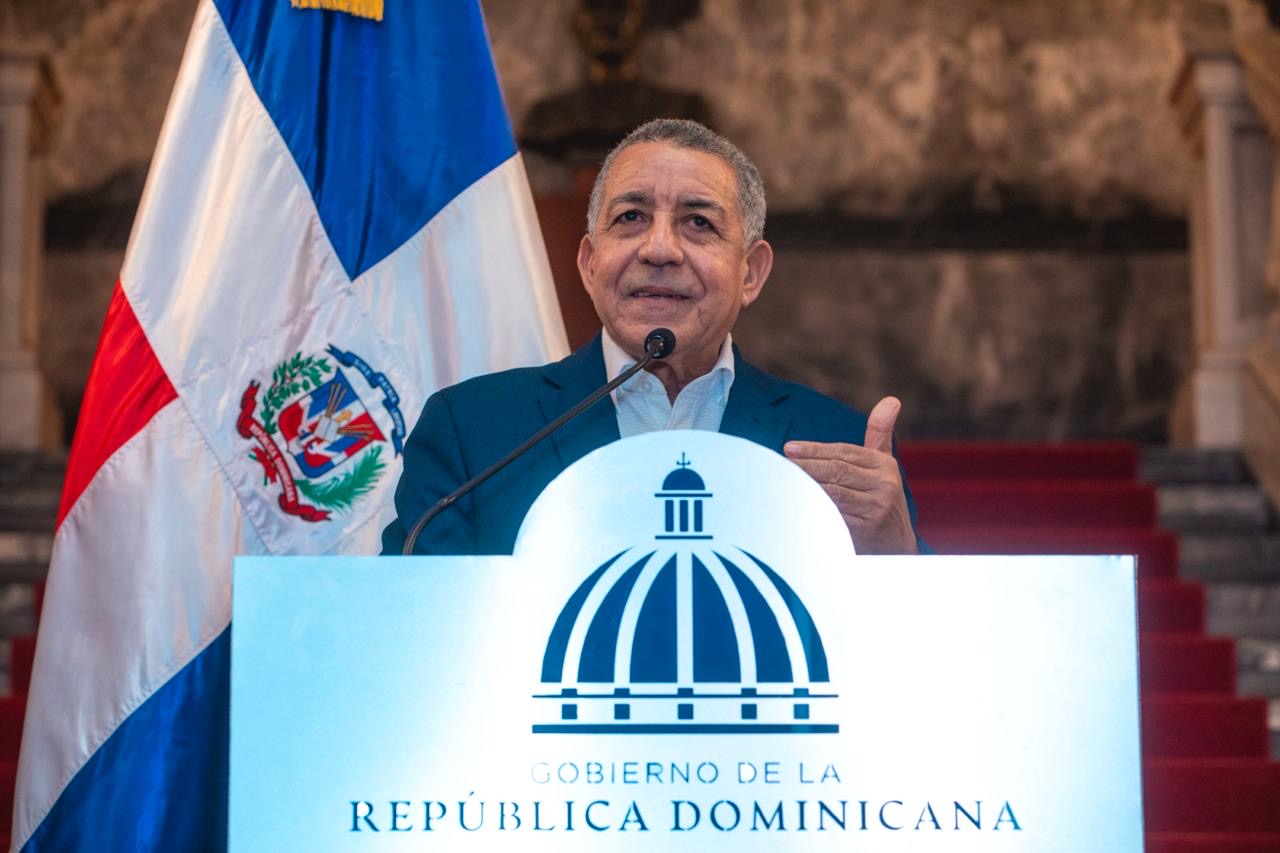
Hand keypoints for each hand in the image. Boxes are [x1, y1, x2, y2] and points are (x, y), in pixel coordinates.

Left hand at [784, 396, 918, 554]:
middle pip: (836, 470)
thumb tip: (891, 400)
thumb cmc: (882, 497)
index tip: (789, 447)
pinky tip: (794, 502)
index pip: (844, 452)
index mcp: (884, 465)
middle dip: (805, 465)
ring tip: (781, 479)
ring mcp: (876, 508)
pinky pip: (833, 516)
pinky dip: (813, 508)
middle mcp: (884, 485)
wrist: (897, 545)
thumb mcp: (885, 465)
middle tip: (780, 461)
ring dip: (804, 485)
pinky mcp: (866, 530)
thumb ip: (880, 433)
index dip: (815, 449)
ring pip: (832, 492)